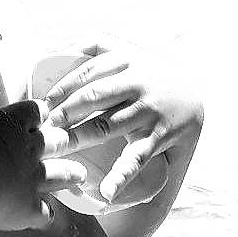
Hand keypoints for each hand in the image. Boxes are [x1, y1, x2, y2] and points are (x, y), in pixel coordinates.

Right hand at [0, 87, 86, 230]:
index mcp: (14, 122)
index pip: (34, 111)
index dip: (39, 112)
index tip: (43, 112)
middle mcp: (30, 148)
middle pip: (55, 140)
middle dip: (62, 140)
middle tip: (67, 140)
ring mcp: (33, 178)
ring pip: (60, 174)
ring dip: (70, 174)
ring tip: (81, 174)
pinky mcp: (29, 207)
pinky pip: (44, 212)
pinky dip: (46, 214)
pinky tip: (47, 217)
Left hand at [43, 45, 203, 202]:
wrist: (195, 97)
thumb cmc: (149, 73)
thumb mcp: (127, 51)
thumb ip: (95, 46)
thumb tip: (57, 50)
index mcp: (127, 59)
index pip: (87, 72)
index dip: (62, 87)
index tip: (42, 103)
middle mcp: (138, 82)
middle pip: (93, 96)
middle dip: (65, 112)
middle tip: (43, 127)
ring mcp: (149, 110)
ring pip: (108, 125)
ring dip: (80, 138)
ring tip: (59, 150)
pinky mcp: (159, 136)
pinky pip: (137, 157)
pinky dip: (122, 175)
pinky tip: (106, 191)